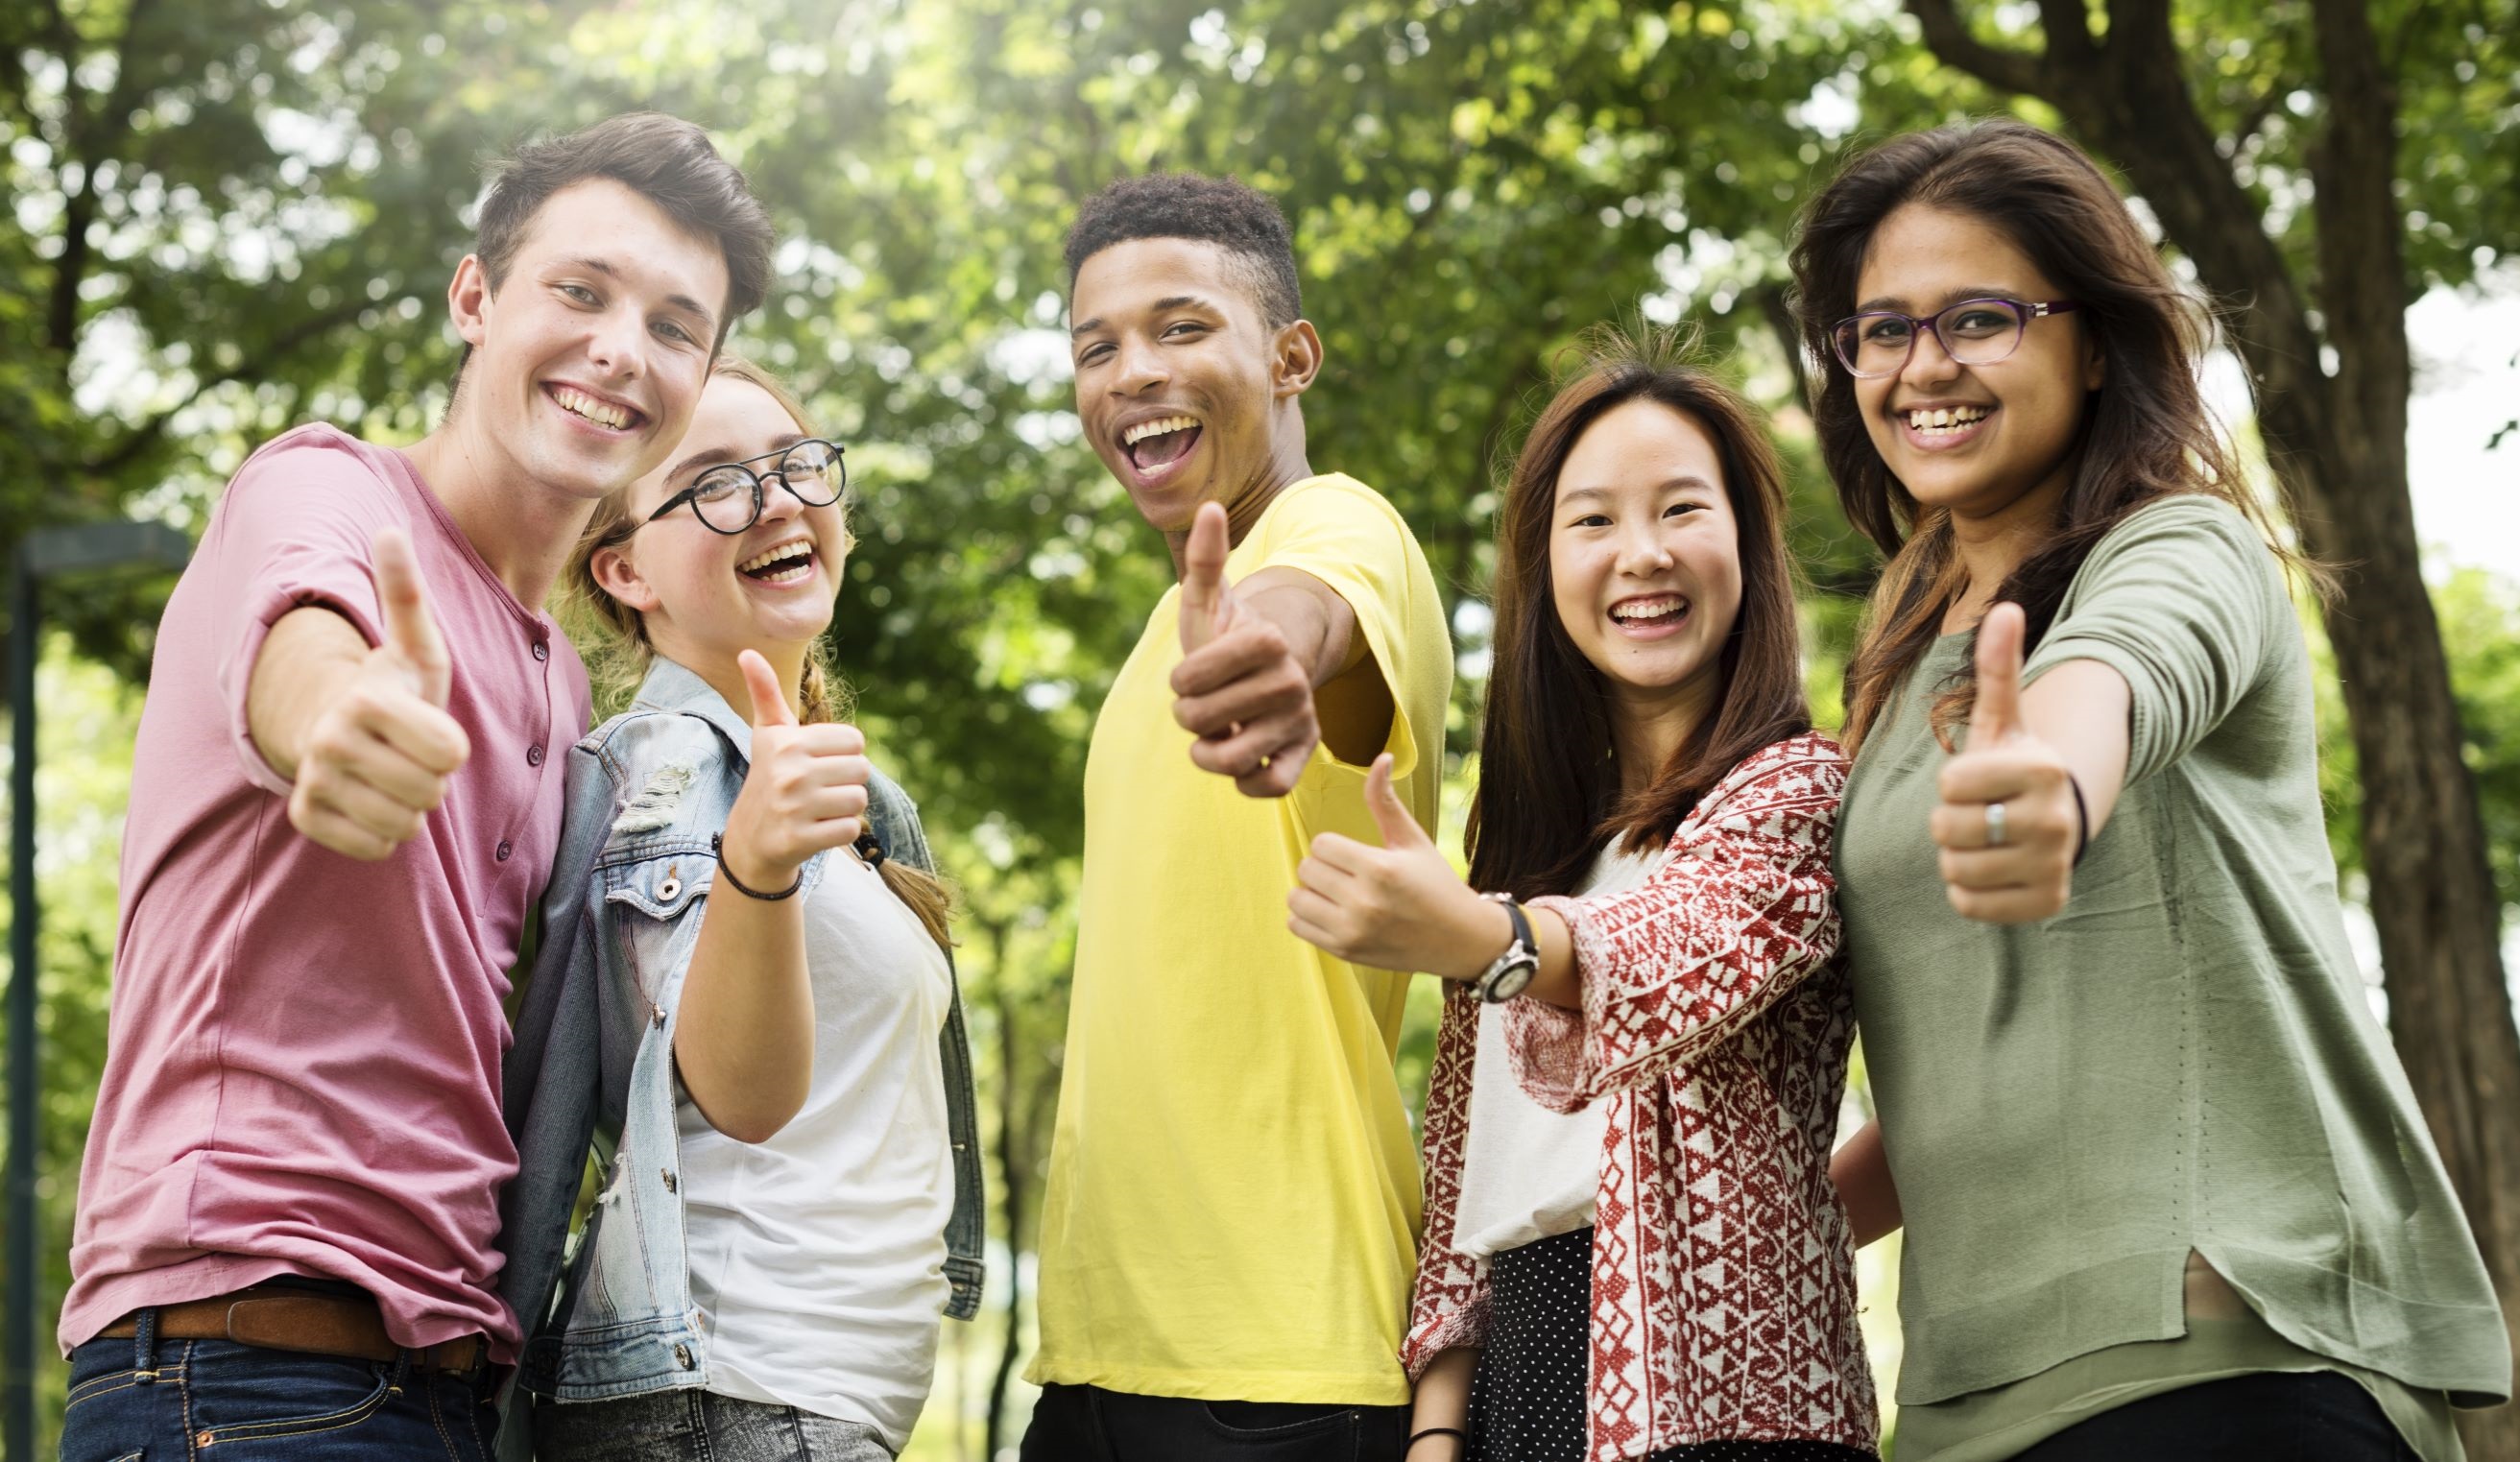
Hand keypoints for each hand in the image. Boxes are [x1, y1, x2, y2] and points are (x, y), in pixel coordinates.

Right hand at [286, 529, 471, 859]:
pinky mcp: (305, 818)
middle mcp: (330, 741)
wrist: (338, 726)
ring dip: (412, 806)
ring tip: (392, 772)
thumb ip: (406, 593)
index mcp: (365, 698)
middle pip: (431, 791)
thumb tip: (388, 529)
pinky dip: (385, 832)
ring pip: (407, 825)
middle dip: (432, 777)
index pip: (451, 753)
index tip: (429, 724)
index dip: (452, 745)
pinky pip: (378, 848)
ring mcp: (312, 781)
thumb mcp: (414, 643)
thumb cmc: (394, 686)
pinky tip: (370, 799)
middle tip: (409, 751)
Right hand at [718, 649, 872, 889]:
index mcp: (788, 742)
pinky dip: (840, 831)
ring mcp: (794, 808)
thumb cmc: (769, 777)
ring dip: (845, 807)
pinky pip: (851, 829)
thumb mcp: (767, 734)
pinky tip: (817, 828)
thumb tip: (747, 652)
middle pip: (862, 770)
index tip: (818, 763)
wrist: (750, 839)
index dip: (843, 754)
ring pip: (859, 800)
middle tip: (819, 789)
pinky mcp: (800, 839)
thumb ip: (766, 693)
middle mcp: (790, 772)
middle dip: (846, 781)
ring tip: (819, 809)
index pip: (855, 741)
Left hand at [1172, 502, 1319, 796]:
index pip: (1193, 676)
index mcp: (1267, 639)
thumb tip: (1208, 505)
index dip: (1180, 680)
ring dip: (1206, 754)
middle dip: (1188, 718)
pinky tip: (1237, 764)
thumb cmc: (1225, 636)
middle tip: (1200, 709)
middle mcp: (1292, 680)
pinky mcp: (1303, 756)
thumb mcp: (1208, 599)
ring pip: (1230, 758)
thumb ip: (1205, 557)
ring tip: (1211, 739)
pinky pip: (1269, 787)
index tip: (1190, 676)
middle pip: (1201, 719)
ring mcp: (1299, 720)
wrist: (1264, 675)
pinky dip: (1244, 783)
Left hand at [1287, 754, 1506, 977]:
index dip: (1336, 846)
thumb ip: (1385, 801)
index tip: (1356, 855)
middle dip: (1324, 866)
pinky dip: (1308, 916)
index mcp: (1380, 869)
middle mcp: (1363, 903)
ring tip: (1338, 893)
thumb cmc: (1436, 884)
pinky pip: (1297, 926)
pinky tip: (1333, 913)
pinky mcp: (1344, 952)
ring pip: (1296, 898)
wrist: (1459, 940)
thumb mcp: (1413, 840)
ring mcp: (1352, 931)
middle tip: (1349, 875)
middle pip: (1307, 869)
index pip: (1322, 844)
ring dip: (1311, 891)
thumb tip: (1381, 757)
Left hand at [1930, 602, 2082, 921]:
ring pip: (1955, 869)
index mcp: (2041, 768)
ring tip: (1986, 840)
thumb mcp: (2001, 720)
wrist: (2055, 821)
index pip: (1949, 783)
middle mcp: (2056, 818)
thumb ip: (1998, 669)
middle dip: (1949, 821)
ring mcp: (2055, 865)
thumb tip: (2004, 607)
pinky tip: (1994, 870)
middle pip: (1947, 829)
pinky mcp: (2046, 903)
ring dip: (1956, 857)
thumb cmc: (2012, 767)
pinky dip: (1969, 893)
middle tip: (1980, 813)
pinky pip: (1969, 905)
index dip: (1951, 781)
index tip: (1979, 778)